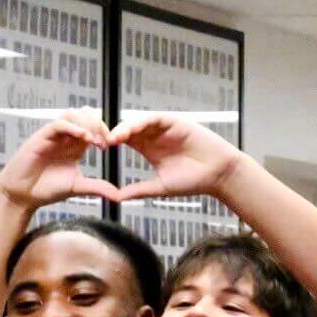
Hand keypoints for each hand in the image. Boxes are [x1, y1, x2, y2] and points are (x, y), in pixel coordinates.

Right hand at [0, 109, 117, 210]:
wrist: (23, 195)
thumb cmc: (46, 189)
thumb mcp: (78, 187)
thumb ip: (97, 187)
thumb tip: (118, 195)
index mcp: (76, 145)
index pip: (94, 127)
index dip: (105, 131)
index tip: (111, 145)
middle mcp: (66, 137)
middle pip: (86, 115)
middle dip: (98, 124)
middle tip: (104, 140)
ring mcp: (54, 136)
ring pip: (73, 114)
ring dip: (86, 123)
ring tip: (94, 140)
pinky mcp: (42, 137)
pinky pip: (59, 123)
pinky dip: (72, 127)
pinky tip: (83, 137)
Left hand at [108, 113, 246, 202]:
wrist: (217, 174)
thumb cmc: (193, 181)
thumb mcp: (160, 187)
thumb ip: (138, 190)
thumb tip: (115, 198)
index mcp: (149, 149)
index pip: (125, 140)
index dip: (111, 142)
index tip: (98, 149)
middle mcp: (155, 136)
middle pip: (129, 128)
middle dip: (114, 131)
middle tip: (99, 140)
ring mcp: (165, 128)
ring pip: (139, 122)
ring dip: (126, 127)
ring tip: (114, 137)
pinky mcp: (176, 122)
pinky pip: (155, 118)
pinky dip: (142, 122)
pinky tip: (132, 129)